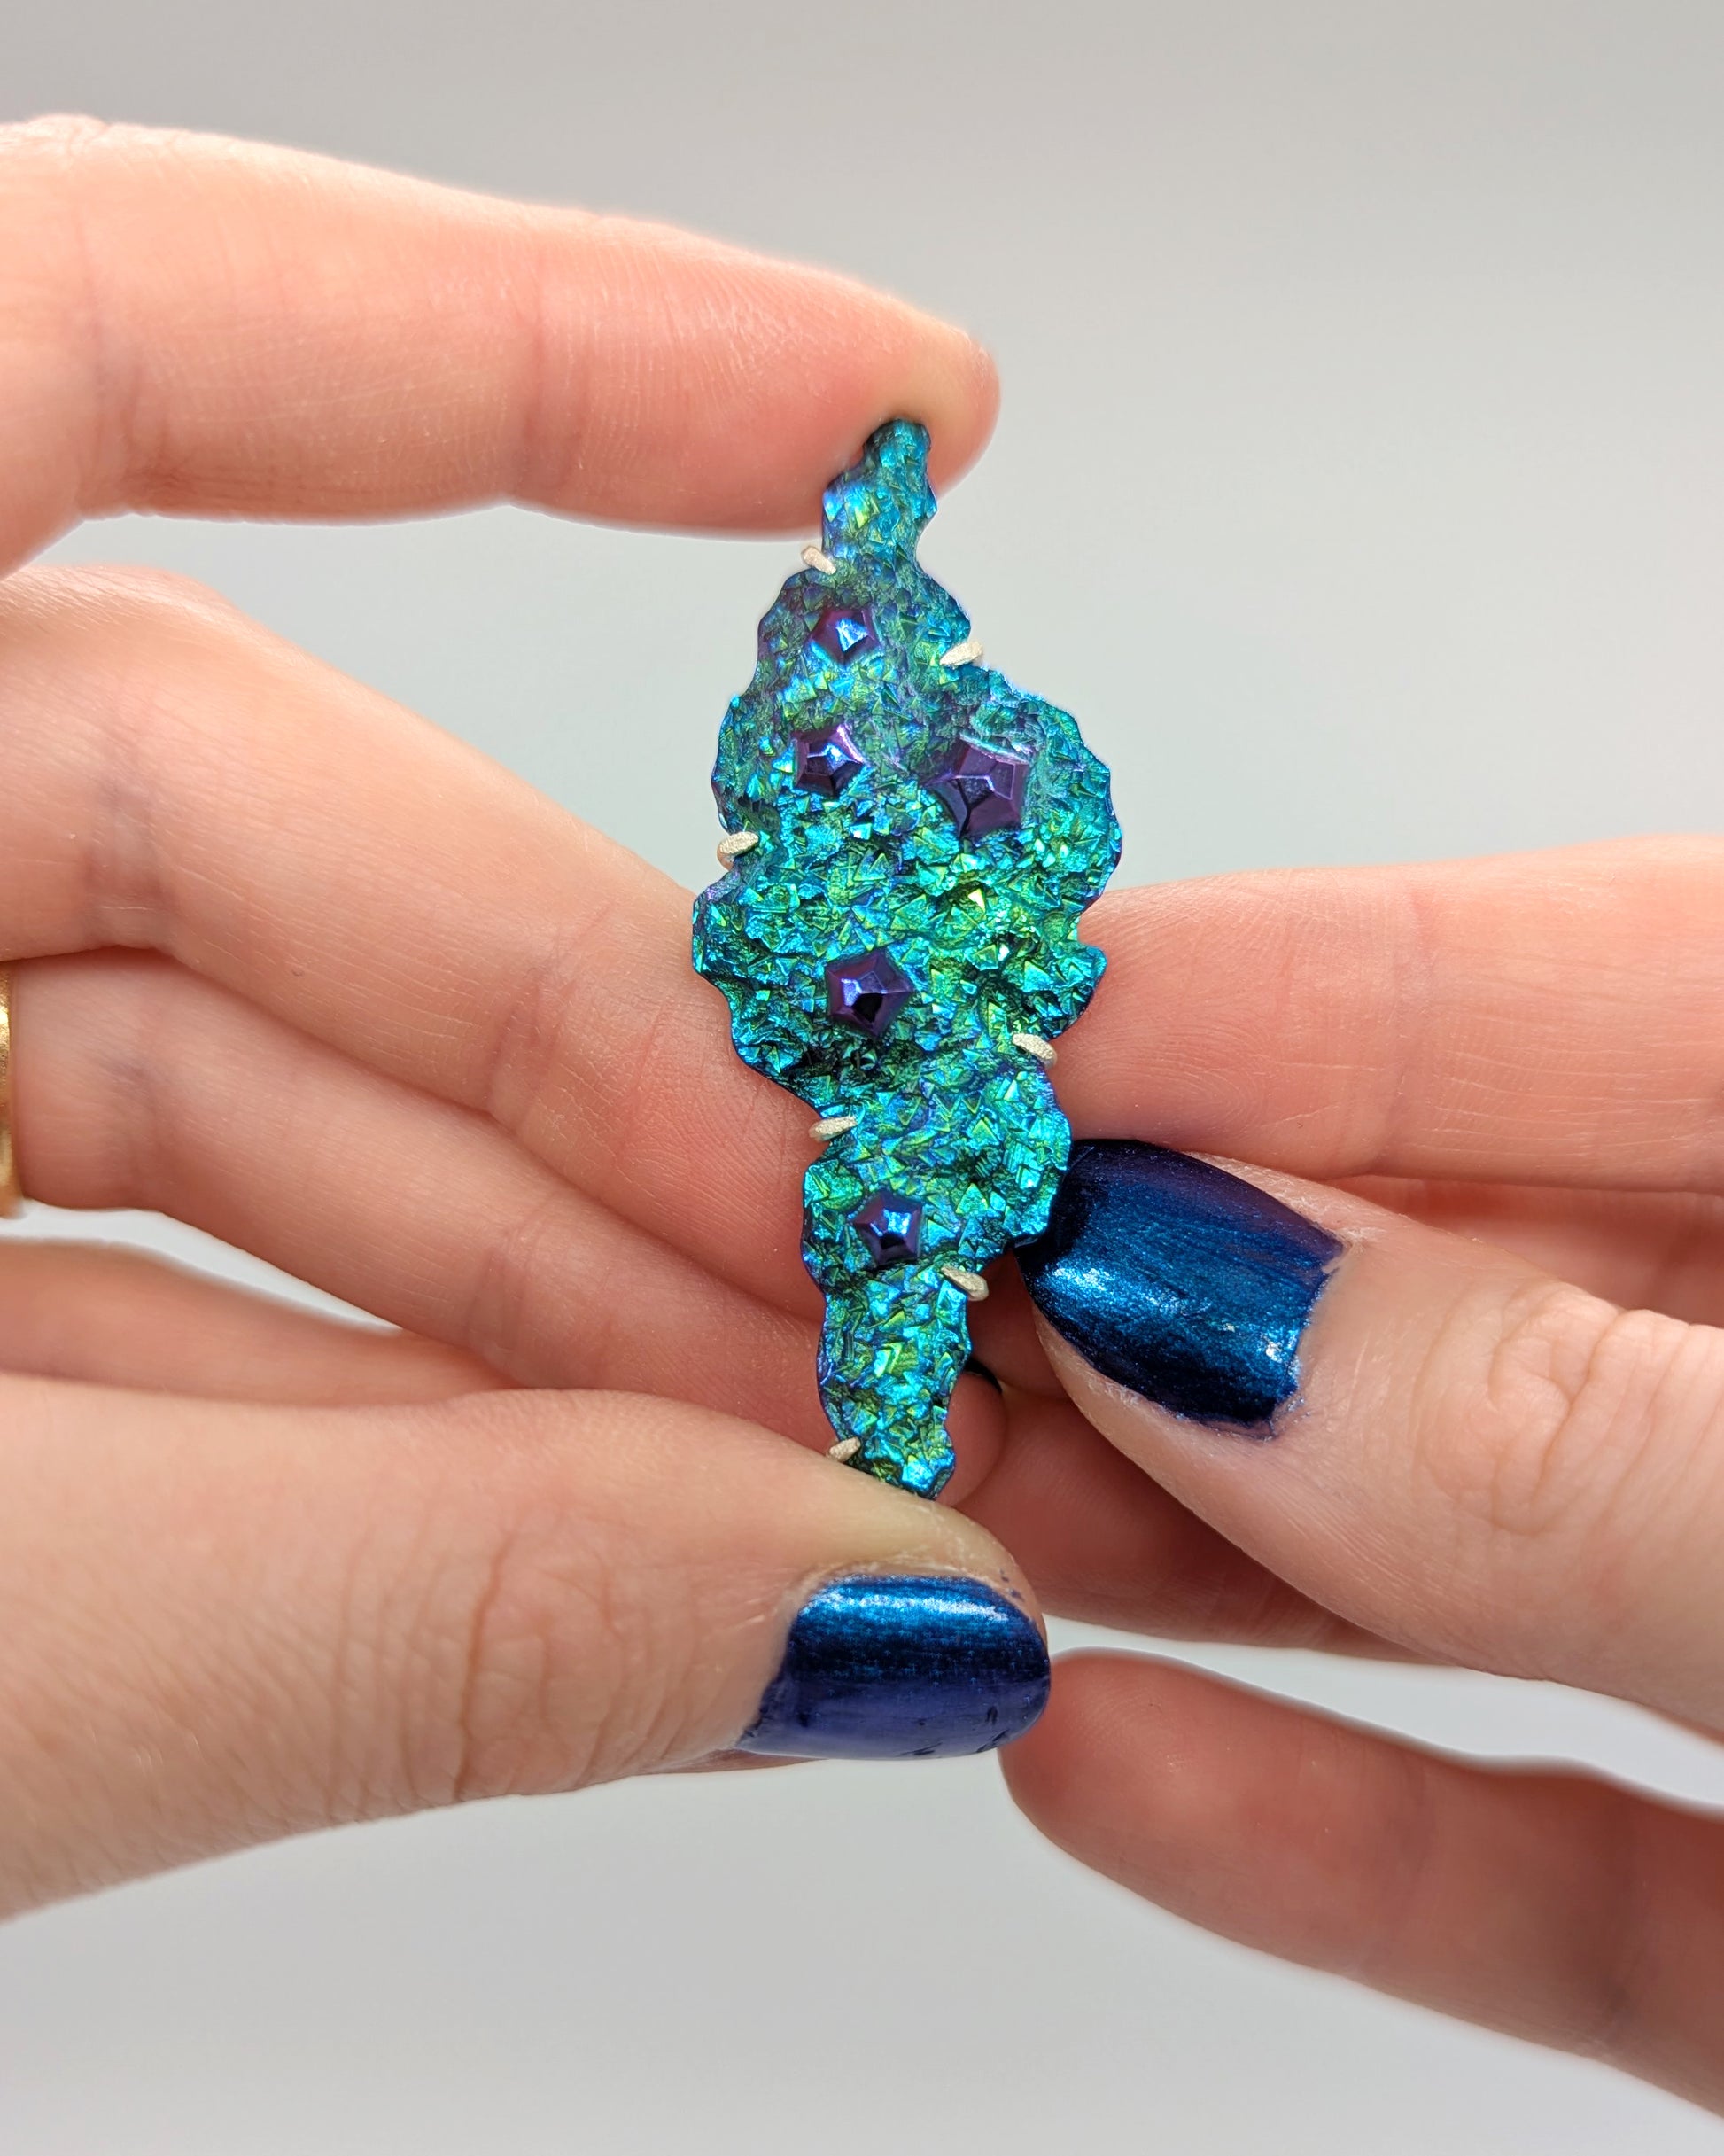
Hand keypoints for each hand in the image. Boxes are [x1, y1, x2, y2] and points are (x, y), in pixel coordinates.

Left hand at [0, 117, 1060, 1913]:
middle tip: (910, 1268)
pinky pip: (127, 1278)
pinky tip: (606, 1527)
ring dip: (547, 1286)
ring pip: (230, 1089)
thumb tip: (849, 1604)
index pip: (86, 345)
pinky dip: (374, 1408)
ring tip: (817, 1456)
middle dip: (629, 1066)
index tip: (883, 416)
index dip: (522, 353)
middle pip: (255, 832)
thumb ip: (385, 1615)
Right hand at [994, 843, 1723, 2112]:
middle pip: (1489, 1276)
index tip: (985, 1019)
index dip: (1275, 989)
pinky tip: (1104, 1765)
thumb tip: (1204, 1314)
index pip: (1599, 984)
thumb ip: (1585, 1443)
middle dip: (1182, 1284)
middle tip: (895, 1271)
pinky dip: (1346, 1828)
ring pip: (1486, 1556)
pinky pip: (1565, 1852)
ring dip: (1199, 1544)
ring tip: (926, 1495)